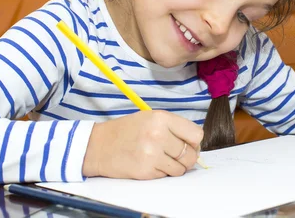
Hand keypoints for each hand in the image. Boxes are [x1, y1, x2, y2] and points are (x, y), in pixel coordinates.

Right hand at [82, 110, 203, 179]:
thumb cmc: (126, 130)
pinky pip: (167, 176)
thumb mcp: (150, 118)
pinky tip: (151, 163)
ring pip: (181, 168)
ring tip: (163, 159)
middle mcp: (158, 135)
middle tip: (177, 155)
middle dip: (187, 156)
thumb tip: (195, 143)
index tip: (188, 143)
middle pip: (191, 154)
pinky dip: (162, 172)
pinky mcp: (146, 171)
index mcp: (161, 118)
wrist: (99, 146)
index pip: (196, 134)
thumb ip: (173, 127)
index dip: (194, 141)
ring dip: (176, 167)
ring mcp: (152, 155)